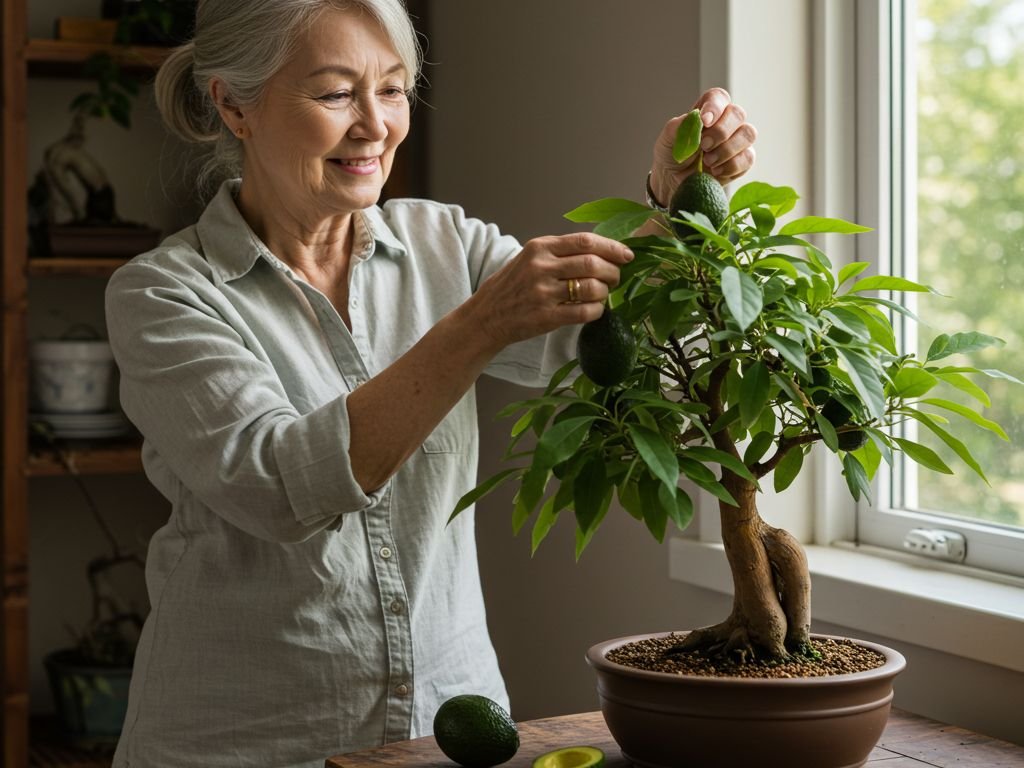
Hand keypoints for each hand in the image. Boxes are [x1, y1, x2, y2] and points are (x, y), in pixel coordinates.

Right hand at [471, 233, 634, 348]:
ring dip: (605, 292)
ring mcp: (543, 293)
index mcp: (540, 247)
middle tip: (615, 278)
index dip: (612, 247)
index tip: (626, 255)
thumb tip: (602, 251)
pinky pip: (585, 312)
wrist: (485, 316)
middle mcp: (541, 267)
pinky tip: (595, 309)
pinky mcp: (546, 317)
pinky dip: (597, 310)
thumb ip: (560, 252)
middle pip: (593, 264)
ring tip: (602, 294)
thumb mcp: (529, 258)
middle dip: (613, 271)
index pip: (585, 241)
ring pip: (592, 288)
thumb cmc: (511, 286)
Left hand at [649, 87, 757, 205]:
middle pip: (737, 114)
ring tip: (707, 161)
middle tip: (704, 146)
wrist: (674, 181)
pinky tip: (715, 172)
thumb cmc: (673, 155)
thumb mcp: (667, 140)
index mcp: (708, 111)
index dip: (715, 106)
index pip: (718, 97)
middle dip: (721, 131)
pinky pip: (748, 158)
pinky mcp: (743, 160)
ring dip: (727, 149)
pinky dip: (731, 166)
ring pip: (748, 134)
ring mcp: (737, 140)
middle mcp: (726, 122)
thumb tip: (695, 118)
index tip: (705, 121)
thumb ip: (679, 126)